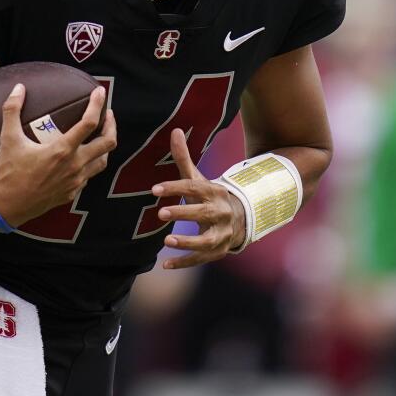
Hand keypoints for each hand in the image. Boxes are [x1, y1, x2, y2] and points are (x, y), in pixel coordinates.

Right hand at [0, 84, 116, 226]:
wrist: (5, 207)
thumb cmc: (7, 173)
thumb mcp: (8, 139)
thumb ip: (12, 110)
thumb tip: (18, 87)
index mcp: (62, 150)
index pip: (89, 123)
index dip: (97, 104)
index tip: (100, 92)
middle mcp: (74, 166)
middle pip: (108, 143)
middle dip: (111, 125)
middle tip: (107, 114)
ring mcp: (75, 182)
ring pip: (102, 161)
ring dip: (104, 146)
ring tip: (100, 135)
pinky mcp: (71, 193)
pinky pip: (88, 176)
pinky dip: (90, 163)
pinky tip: (82, 158)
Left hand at [152, 128, 245, 268]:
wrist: (241, 219)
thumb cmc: (211, 196)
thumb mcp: (199, 178)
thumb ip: (184, 158)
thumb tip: (175, 130)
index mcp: (214, 192)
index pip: (194, 188)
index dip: (174, 187)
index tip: (154, 189)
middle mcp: (221, 212)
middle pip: (203, 213)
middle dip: (183, 213)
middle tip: (161, 213)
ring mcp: (221, 234)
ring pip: (206, 240)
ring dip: (187, 242)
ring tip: (167, 240)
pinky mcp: (218, 251)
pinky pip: (201, 259)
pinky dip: (184, 263)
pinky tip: (165, 265)